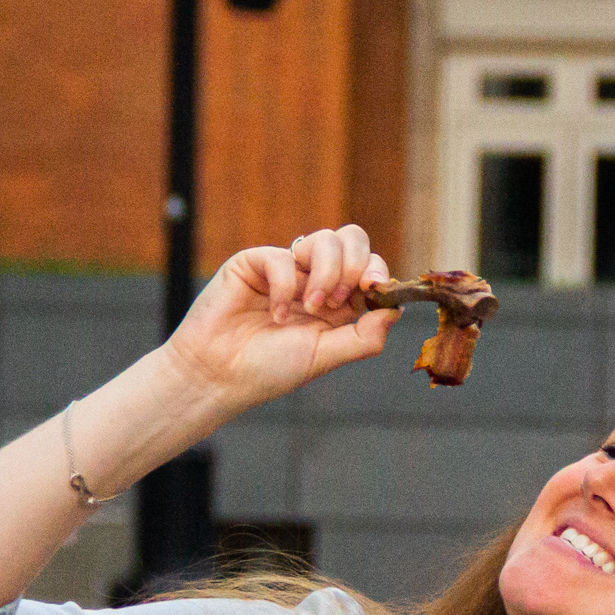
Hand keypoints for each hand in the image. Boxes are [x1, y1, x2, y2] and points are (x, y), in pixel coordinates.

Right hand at [160, 225, 400, 414]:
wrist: (218, 375)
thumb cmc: (268, 370)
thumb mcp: (325, 357)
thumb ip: (363, 337)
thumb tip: (395, 310)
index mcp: (337, 303)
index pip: (369, 268)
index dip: (378, 273)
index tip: (376, 291)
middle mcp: (314, 280)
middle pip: (352, 239)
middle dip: (356, 265)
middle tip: (341, 299)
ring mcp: (286, 269)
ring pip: (325, 239)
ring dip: (328, 273)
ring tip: (312, 305)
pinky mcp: (255, 262)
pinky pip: (284, 257)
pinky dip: (286, 287)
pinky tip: (276, 314)